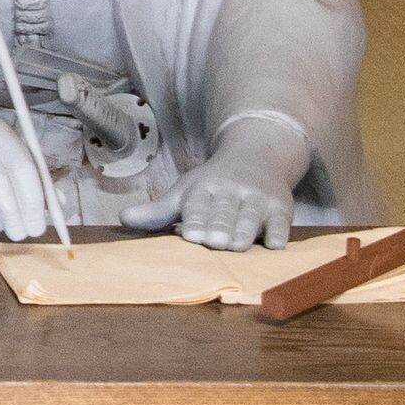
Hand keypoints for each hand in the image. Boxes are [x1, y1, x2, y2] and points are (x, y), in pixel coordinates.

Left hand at [127, 119, 309, 250]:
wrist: (257, 157)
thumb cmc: (213, 185)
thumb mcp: (185, 193)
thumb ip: (158, 212)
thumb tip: (123, 219)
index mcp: (204, 188)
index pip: (197, 206)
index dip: (195, 220)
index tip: (190, 235)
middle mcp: (231, 191)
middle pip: (224, 212)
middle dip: (219, 227)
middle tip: (215, 243)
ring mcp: (258, 198)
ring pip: (251, 216)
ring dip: (245, 230)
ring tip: (237, 246)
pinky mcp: (281, 207)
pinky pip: (281, 222)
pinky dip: (278, 233)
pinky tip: (274, 245)